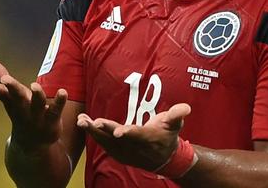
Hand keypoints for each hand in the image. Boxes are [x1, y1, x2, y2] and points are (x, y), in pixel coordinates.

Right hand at [0, 58, 67, 150]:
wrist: (33, 145)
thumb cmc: (21, 113)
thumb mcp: (10, 96)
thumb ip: (0, 77)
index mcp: (12, 102)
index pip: (1, 93)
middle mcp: (23, 109)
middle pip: (17, 97)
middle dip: (12, 88)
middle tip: (5, 79)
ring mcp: (37, 116)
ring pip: (37, 105)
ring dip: (36, 95)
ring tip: (34, 85)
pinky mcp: (52, 120)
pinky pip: (56, 111)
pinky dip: (59, 102)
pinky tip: (63, 92)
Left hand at [76, 103, 190, 171]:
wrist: (163, 159)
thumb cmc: (167, 136)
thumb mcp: (175, 125)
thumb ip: (177, 115)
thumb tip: (185, 108)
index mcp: (149, 140)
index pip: (137, 136)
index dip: (128, 133)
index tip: (117, 132)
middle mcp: (135, 148)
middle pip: (118, 139)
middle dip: (105, 130)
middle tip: (92, 122)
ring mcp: (125, 152)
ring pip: (107, 142)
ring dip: (93, 131)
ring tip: (81, 120)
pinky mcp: (117, 152)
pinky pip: (103, 143)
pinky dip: (93, 134)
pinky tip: (84, 123)